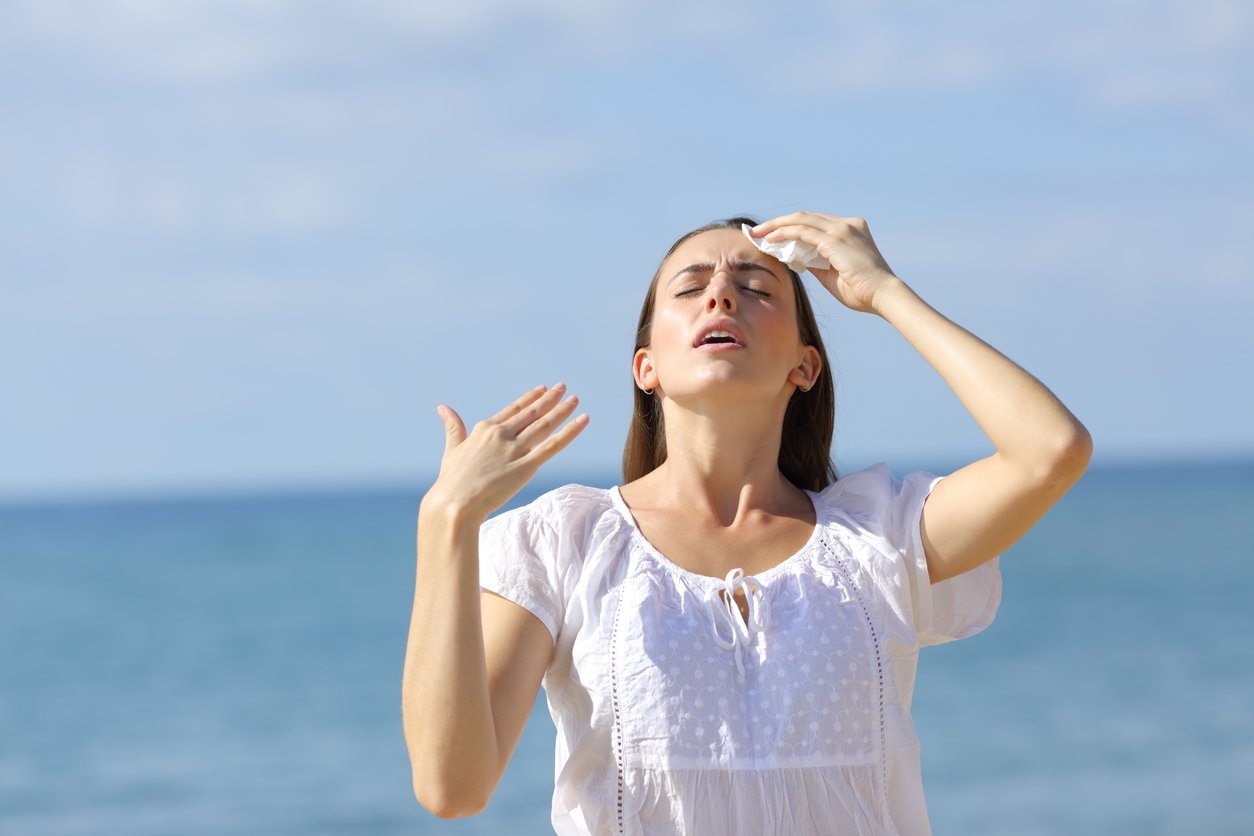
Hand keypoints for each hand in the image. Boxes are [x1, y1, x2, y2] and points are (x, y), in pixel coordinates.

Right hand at [425, 384, 588, 522]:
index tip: (543, 389)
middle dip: (550, 399)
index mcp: (485, 429)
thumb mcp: (452, 448)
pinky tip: (583, 420)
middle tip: (564, 387)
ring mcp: (515, 449)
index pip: (514, 409)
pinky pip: (553, 445)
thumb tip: (443, 407)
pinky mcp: (526, 466)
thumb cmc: (451, 481)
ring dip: (562, 410)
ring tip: (575, 399)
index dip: (531, 398)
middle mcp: (501, 434)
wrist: (455, 503)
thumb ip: (453, 427)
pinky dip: (570, 431)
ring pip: (545, 425)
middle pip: (532, 413)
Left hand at [749, 212, 903, 314]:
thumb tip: (796, 259)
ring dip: (776, 226)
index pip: (815, 223)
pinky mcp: (834, 239)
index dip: (792, 226)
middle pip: (805, 217)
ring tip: (757, 234)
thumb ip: (816, 262)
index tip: (772, 235)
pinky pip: (802, 232)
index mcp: (851, 229)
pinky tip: (770, 240)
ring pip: (801, 220)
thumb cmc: (862, 291)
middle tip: (757, 231)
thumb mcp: (834, 273)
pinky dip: (784, 234)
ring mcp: (842, 229)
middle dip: (778, 223)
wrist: (882, 295)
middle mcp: (847, 224)